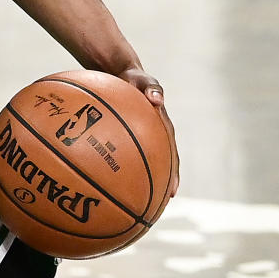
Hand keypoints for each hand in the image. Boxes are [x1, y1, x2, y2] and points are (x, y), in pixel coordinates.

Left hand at [119, 68, 180, 197]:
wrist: (121, 72)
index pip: (171, 154)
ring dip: (141, 179)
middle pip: (160, 163)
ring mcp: (139, 136)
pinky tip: (104, 176)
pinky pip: (122, 151)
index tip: (172, 192)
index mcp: (161, 127)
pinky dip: (117, 164)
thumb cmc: (134, 77)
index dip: (173, 174)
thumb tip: (157, 99)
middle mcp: (153, 135)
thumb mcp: (142, 79)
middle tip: (158, 204)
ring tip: (135, 200)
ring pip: (142, 161)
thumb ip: (150, 87)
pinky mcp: (124, 133)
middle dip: (160, 184)